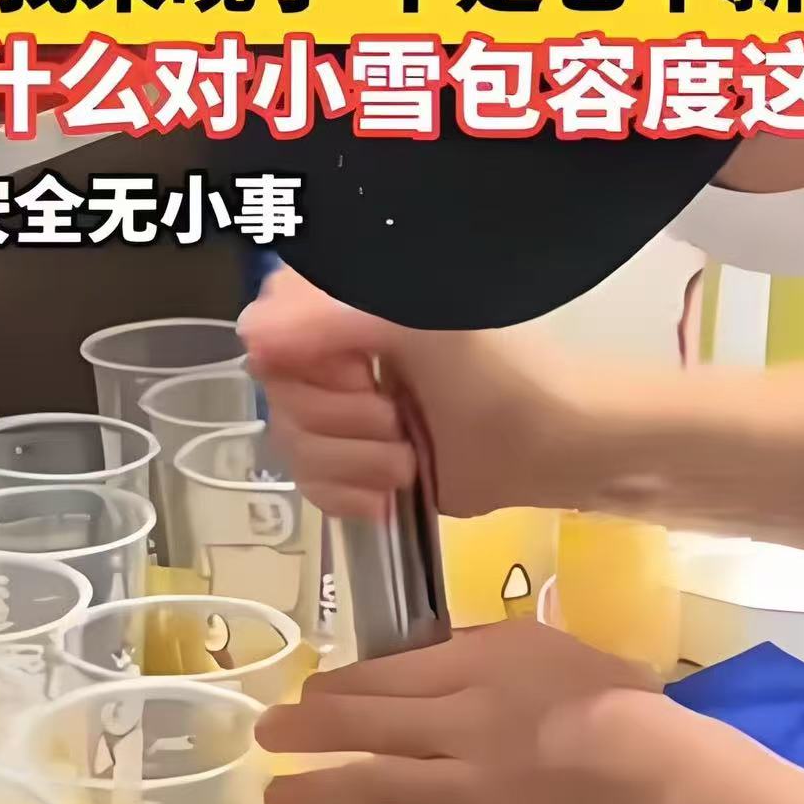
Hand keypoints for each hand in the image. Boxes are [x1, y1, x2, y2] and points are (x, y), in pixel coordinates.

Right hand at [239, 269, 573, 520]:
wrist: (555, 447)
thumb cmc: (499, 372)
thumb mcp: (417, 326)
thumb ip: (327, 318)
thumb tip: (248, 332)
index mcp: (343, 307)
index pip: (266, 333)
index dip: (304, 367)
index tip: (360, 371)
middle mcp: (333, 355)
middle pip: (275, 398)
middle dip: (338, 423)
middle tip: (396, 420)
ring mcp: (344, 413)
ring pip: (292, 447)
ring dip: (353, 464)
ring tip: (409, 461)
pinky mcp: (358, 465)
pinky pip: (311, 487)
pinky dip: (350, 496)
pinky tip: (390, 495)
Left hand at [257, 618, 727, 803]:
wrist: (657, 773)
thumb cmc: (606, 694)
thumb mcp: (537, 640)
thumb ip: (472, 643)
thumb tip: (417, 650)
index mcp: (473, 671)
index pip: (383, 677)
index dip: (335, 688)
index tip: (308, 695)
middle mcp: (459, 728)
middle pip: (364, 726)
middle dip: (304, 730)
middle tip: (265, 734)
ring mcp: (469, 794)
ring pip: (374, 786)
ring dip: (314, 789)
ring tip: (272, 795)